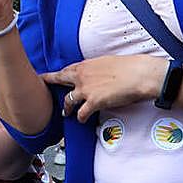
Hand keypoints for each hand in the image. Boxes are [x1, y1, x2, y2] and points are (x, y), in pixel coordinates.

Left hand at [44, 55, 168, 122]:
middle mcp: (82, 76)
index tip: (55, 74)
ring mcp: (86, 90)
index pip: (68, 69)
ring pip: (68, 100)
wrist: (140, 74)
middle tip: (42, 82)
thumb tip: (98, 73)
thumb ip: (98, 69)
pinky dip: (80, 117)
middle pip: (59, 79)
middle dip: (49, 81)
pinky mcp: (94, 102)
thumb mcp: (109, 62)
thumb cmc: (131, 67)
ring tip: (65, 112)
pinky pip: (81, 113)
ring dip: (66, 108)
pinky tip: (81, 120)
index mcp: (86, 65)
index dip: (61, 73)